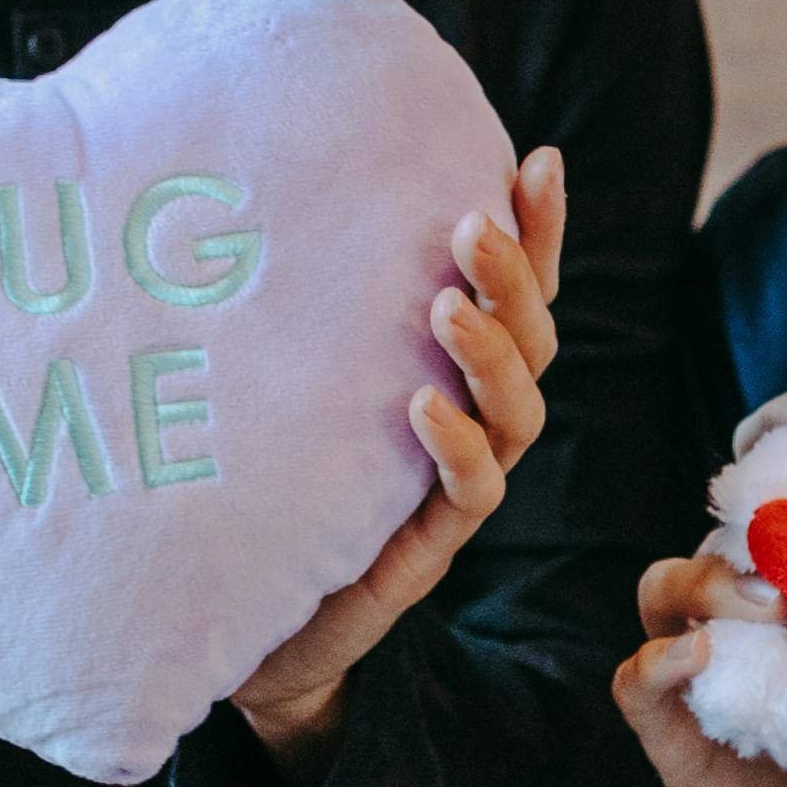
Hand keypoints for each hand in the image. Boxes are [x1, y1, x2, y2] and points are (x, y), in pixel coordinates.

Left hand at [224, 147, 568, 775]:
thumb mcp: (283, 380)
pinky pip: (472, 492)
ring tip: (450, 303)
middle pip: (530, 340)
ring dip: (492, 352)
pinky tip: (421, 404)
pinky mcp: (426, 548)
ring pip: (518, 412)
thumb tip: (249, 187)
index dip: (538, 232)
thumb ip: (297, 306)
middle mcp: (466, 422)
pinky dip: (456, 444)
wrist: (248, 626)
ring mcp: (450, 487)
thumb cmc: (264, 486)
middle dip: (517, 276)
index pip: (514, 293)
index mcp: (447, 373)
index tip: (535, 160)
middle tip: (473, 222)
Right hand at [612, 540, 786, 786]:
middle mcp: (730, 615)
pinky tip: (700, 653)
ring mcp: (690, 665)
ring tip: (770, 604)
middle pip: (714, 534)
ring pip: (664, 589)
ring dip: (712, 584)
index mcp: (785, 592)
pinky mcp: (665, 726)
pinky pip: (638, 679)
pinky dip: (662, 659)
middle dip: (756, 522)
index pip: (772, 508)